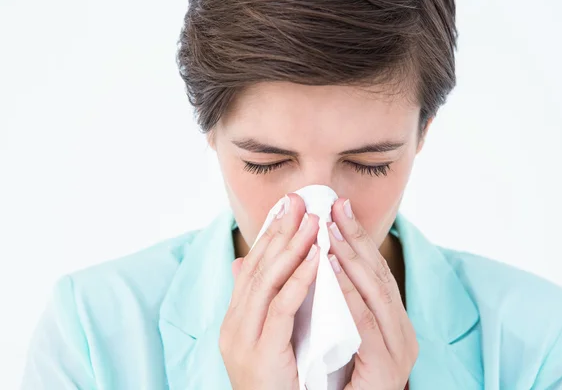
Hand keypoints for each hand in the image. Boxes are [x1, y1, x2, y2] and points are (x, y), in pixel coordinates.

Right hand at [219, 194, 319, 389]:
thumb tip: (244, 265)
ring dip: (291, 247)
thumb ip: (262, 304)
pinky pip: (281, 308)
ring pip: (267, 282)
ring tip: (311, 220)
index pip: (252, 268)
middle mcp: (233, 325)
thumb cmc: (279, 383)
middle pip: (257, 267)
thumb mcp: (269, 339)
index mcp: (235, 320)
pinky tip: (316, 258)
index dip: (270, 236)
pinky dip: (299, 280)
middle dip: (279, 232)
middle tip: (299, 201)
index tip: (287, 208)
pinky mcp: (261, 352)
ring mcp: (242, 339)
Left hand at [327, 198, 417, 389]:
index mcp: (390, 321)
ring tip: (331, 228)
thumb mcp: (330, 333)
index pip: (373, 272)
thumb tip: (293, 261)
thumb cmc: (335, 380)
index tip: (337, 208)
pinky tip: (331, 268)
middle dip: (356, 237)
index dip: (356, 239)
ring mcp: (398, 348)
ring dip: (352, 257)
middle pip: (378, 274)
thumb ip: (319, 299)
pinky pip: (365, 323)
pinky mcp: (389, 367)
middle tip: (336, 205)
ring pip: (376, 292)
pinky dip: (348, 293)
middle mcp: (401, 330)